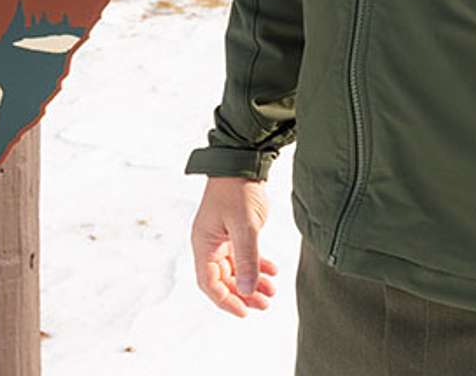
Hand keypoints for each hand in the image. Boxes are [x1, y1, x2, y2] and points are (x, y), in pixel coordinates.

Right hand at [190, 176, 277, 316]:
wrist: (242, 163)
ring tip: (271, 290)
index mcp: (204, 242)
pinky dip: (257, 266)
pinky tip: (272, 270)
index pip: (209, 282)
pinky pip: (244, 258)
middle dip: (243, 294)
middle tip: (264, 303)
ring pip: (235, 271)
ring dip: (252, 282)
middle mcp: (210, 243)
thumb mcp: (244, 226)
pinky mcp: (234, 232)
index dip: (225, 300)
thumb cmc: (235, 190)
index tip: (244, 311)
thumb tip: (246, 289)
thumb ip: (246, 259)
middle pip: (223, 280)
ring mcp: (222, 238)